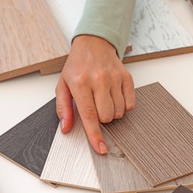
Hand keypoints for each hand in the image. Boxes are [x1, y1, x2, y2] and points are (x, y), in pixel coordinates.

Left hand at [55, 35, 135, 154]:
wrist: (93, 44)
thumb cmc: (77, 67)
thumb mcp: (62, 85)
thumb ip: (63, 108)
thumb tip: (66, 128)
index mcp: (80, 83)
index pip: (89, 115)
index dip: (95, 134)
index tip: (100, 148)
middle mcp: (99, 80)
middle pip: (106, 116)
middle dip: (100, 118)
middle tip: (94, 105)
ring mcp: (114, 78)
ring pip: (119, 112)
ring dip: (111, 112)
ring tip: (103, 99)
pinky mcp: (127, 77)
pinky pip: (130, 104)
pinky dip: (123, 106)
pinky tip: (114, 96)